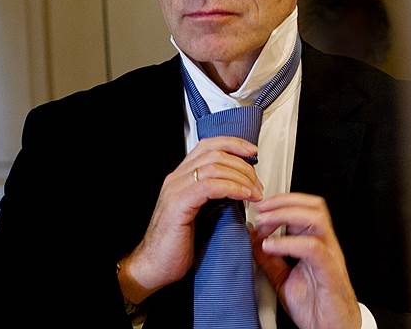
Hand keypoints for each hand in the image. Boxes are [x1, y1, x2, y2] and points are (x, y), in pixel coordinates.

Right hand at [118, 136, 263, 303]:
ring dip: (241, 177)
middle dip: (242, 165)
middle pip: (215, 153)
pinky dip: (232, 188)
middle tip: (257, 185)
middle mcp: (177, 178)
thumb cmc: (176, 245)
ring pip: (214, 166)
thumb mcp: (199, 214)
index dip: (233, 144)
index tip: (252, 152)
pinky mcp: (179, 204)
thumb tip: (241, 189)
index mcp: (181, 177)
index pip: (209, 146)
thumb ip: (213, 197)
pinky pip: (209, 186)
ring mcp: (176, 189)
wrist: (154, 265)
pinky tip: (243, 196)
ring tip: (254, 193)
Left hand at [249, 193, 360, 328]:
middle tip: (260, 210)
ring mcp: (329, 257)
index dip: (280, 202)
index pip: (305, 206)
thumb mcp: (282, 278)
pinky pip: (314, 248)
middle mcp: (325, 246)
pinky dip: (289, 243)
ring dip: (286, 214)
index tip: (259, 209)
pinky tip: (271, 247)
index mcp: (315, 243)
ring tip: (264, 223)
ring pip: (316, 219)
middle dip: (283, 202)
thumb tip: (251, 237)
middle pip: (313, 206)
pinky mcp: (330, 273)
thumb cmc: (314, 306)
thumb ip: (268, 258)